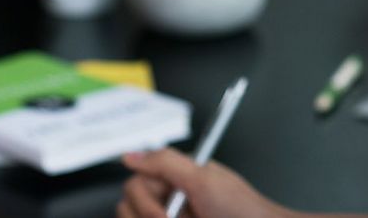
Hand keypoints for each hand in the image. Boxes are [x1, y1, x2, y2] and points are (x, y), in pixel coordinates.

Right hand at [118, 149, 288, 217]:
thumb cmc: (240, 207)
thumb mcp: (203, 180)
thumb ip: (166, 163)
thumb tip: (130, 154)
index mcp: (175, 179)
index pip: (135, 183)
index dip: (144, 200)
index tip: (164, 214)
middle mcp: (168, 200)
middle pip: (128, 208)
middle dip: (148, 215)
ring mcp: (168, 216)